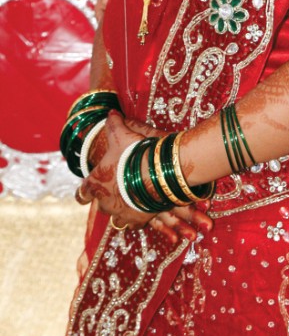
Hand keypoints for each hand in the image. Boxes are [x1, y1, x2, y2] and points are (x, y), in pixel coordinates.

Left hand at [77, 113, 209, 242]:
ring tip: (131, 200)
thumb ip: (114, 124)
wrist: (159, 172)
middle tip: (119, 187)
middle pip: (100, 205)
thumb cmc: (135, 153)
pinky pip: (134, 223)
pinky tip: (144, 209)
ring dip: (121, 210)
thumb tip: (110, 112)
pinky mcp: (138, 220)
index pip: (81, 193)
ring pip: (116, 218)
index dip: (84, 191)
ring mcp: (121, 213)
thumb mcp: (122, 134)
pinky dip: (137, 217)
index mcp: (95, 183)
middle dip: (107, 198)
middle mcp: (104, 202)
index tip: (87, 190)